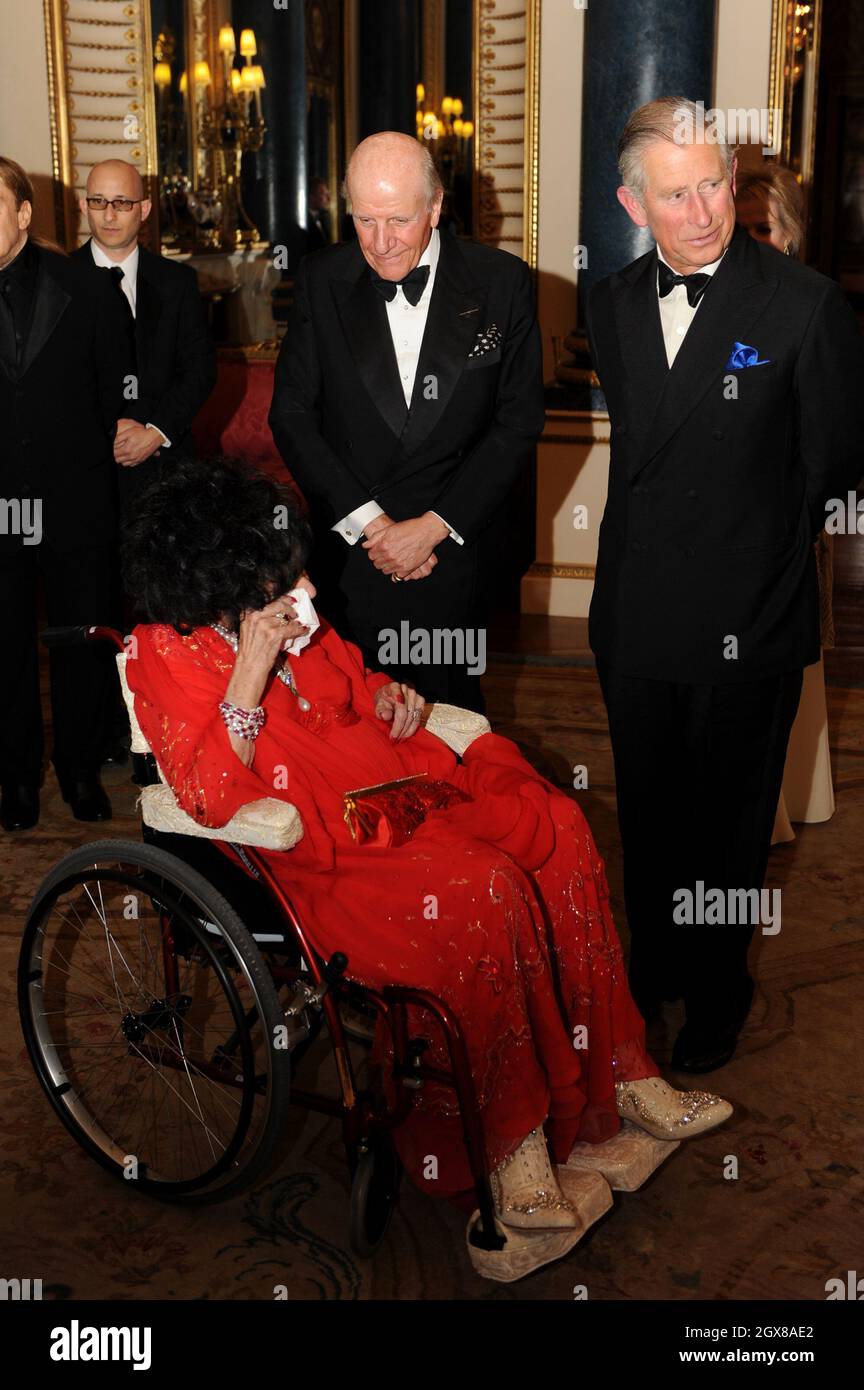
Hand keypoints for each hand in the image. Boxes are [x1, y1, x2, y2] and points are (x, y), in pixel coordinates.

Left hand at [114, 420, 162, 466]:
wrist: (154, 437)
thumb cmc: (142, 434)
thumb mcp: (128, 432)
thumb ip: (118, 438)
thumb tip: (112, 442)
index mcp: (127, 450)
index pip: (114, 454)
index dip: (112, 450)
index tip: (112, 447)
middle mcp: (131, 456)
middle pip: (118, 460)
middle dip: (116, 455)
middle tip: (117, 450)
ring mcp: (137, 459)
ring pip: (124, 464)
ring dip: (122, 459)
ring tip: (122, 453)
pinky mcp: (141, 460)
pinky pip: (132, 465)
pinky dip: (129, 462)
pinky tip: (129, 456)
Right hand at [224, 594, 307, 710]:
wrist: (247, 669)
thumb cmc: (249, 652)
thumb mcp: (248, 630)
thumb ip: (259, 618)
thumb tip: (278, 611)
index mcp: (246, 613)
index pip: (266, 597)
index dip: (280, 597)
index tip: (288, 599)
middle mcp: (253, 616)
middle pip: (277, 602)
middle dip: (289, 606)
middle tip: (294, 612)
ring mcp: (264, 624)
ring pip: (286, 617)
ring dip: (295, 621)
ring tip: (299, 624)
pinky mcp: (274, 634)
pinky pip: (292, 628)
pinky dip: (299, 630)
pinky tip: (302, 631)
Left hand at [362, 513, 448, 577]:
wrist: (426, 532)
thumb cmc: (409, 528)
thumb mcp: (389, 529)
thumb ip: (375, 538)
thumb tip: (366, 546)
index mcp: (383, 546)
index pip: (371, 556)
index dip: (374, 553)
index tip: (378, 551)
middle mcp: (389, 556)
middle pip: (377, 564)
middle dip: (379, 560)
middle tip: (385, 556)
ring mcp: (398, 563)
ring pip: (386, 571)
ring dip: (387, 566)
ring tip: (393, 560)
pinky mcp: (407, 569)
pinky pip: (397, 576)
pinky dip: (396, 572)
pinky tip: (398, 565)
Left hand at [373, 681, 425, 739]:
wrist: (388, 694)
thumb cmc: (383, 700)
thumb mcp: (378, 705)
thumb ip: (381, 710)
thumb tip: (386, 716)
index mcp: (394, 687)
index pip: (399, 707)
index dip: (397, 724)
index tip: (392, 736)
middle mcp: (407, 689)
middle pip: (407, 713)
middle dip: (401, 729)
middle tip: (395, 740)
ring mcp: (415, 694)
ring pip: (414, 716)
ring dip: (407, 730)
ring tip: (400, 739)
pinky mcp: (420, 700)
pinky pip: (419, 717)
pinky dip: (414, 727)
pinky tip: (407, 734)